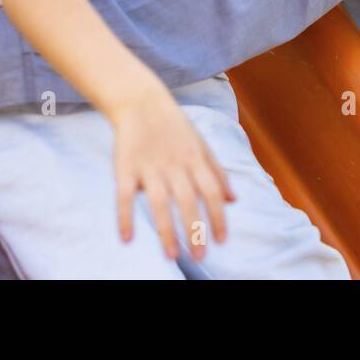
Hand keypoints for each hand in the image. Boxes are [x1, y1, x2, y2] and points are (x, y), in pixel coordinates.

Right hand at [106, 84, 235, 259]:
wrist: (141, 102)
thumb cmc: (175, 127)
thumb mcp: (201, 144)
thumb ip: (217, 172)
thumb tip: (234, 200)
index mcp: (195, 159)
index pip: (211, 192)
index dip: (217, 217)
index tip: (220, 241)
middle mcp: (175, 165)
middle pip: (188, 201)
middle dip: (196, 230)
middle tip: (200, 257)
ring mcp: (149, 167)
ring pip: (159, 203)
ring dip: (166, 230)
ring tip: (172, 255)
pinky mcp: (125, 168)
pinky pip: (125, 196)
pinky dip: (125, 217)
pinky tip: (127, 238)